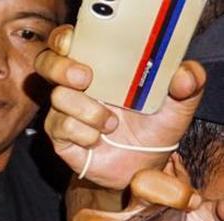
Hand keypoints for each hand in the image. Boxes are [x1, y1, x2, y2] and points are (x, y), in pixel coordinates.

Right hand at [36, 25, 206, 189]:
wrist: (141, 166)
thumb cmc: (156, 129)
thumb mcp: (179, 104)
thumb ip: (188, 83)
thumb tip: (183, 75)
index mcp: (102, 66)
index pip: (70, 41)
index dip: (65, 40)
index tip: (77, 44)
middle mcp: (77, 85)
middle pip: (47, 62)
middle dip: (61, 68)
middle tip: (86, 80)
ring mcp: (65, 109)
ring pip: (59, 97)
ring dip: (90, 112)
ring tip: (112, 124)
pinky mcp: (59, 135)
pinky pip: (62, 127)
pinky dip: (85, 134)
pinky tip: (98, 140)